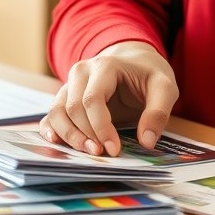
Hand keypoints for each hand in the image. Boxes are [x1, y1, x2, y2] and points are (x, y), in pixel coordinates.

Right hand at [40, 41, 178, 155]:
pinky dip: (50, 130)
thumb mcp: (164, 87)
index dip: (101, 127)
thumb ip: (158, 112)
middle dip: (85, 135)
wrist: (134, 60)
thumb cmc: (148, 74)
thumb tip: (147, 142)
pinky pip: (51, 115)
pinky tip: (57, 143)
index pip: (93, 99)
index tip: (114, 150)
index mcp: (105, 66)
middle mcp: (81, 72)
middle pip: (73, 108)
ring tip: (88, 153)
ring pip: (58, 112)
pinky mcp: (65, 97)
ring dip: (69, 136)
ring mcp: (70, 84)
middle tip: (102, 155)